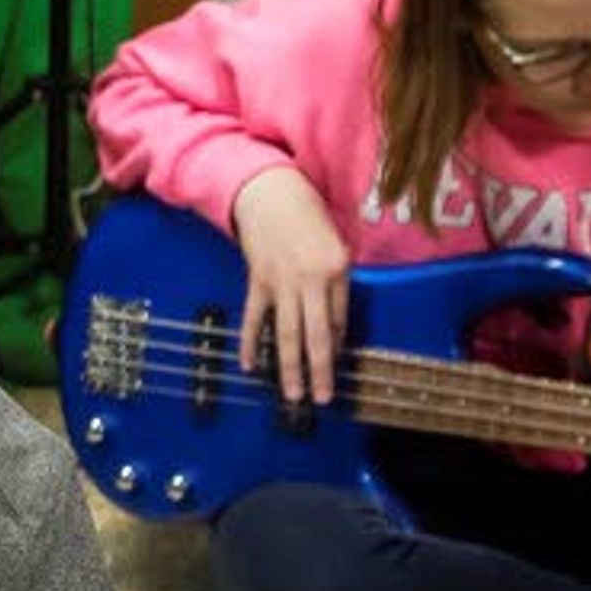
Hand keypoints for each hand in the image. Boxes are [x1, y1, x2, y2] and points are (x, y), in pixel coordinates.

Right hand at [229, 166, 350, 406]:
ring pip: (286, 334)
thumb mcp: (334, 243)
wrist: (269, 192)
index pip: (340, 319)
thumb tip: (331, 321)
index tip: (336, 368)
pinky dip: (250, 342)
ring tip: (293, 394)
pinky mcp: (257, 281)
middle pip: (316, 334)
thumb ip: (334, 281)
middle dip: (320, 370)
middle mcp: (310, 279)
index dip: (338, 346)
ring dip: (289, 368)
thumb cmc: (307, 214)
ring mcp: (281, 282)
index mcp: (336, 269)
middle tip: (322, 398)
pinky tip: (249, 365)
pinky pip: (254, 318)